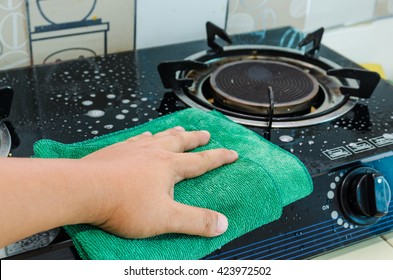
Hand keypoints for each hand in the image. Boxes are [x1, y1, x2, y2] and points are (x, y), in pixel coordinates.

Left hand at [81, 126, 237, 238]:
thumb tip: (221, 223)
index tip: (231, 153)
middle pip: (181, 142)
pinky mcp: (116, 151)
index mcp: (169, 166)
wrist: (83, 189)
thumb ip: (195, 221)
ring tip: (180, 129)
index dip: (218, 157)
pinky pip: (137, 138)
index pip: (201, 161)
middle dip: (196, 139)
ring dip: (173, 133)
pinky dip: (146, 135)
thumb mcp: (165, 218)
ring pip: (160, 136)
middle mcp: (154, 152)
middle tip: (206, 133)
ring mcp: (134, 149)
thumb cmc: (121, 203)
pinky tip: (146, 134)